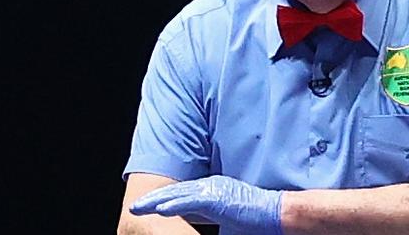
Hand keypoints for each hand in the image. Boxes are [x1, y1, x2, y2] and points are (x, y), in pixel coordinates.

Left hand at [130, 175, 282, 233]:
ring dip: (156, 202)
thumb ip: (209, 216)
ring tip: (138, 208)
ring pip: (179, 194)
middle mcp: (211, 185)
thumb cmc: (254, 216)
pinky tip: (159, 209)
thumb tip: (192, 223)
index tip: (146, 206)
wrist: (274, 211)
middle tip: (134, 207)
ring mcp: (214, 190)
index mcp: (212, 188)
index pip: (182, 192)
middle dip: (153, 199)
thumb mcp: (226, 215)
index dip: (163, 198)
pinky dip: (174, 204)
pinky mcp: (218, 199)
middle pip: (176, 191)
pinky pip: (191, 201)